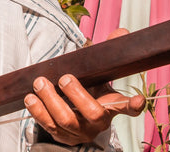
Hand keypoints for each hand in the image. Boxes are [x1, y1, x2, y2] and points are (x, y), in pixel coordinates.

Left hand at [24, 28, 145, 145]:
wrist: (72, 116)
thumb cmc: (87, 90)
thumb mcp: (97, 74)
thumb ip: (105, 54)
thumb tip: (121, 33)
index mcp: (111, 104)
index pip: (127, 107)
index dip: (133, 105)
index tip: (139, 100)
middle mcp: (98, 121)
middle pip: (93, 113)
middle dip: (77, 95)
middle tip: (64, 78)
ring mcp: (80, 131)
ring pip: (66, 121)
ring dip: (51, 101)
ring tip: (40, 83)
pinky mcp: (62, 137)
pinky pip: (49, 126)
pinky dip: (38, 111)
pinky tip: (30, 98)